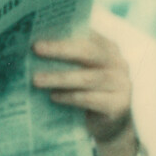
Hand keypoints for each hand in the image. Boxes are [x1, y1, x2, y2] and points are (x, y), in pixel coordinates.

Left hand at [31, 31, 136, 155]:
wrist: (111, 127)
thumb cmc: (90, 93)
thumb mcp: (82, 72)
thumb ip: (69, 59)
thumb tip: (34, 48)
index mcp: (108, 48)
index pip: (87, 33)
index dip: (65, 30)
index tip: (40, 29)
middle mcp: (117, 62)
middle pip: (88, 51)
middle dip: (60, 49)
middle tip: (36, 48)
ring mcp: (121, 84)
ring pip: (87, 77)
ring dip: (59, 77)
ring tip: (36, 79)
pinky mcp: (118, 105)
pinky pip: (90, 99)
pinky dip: (69, 97)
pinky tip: (53, 97)